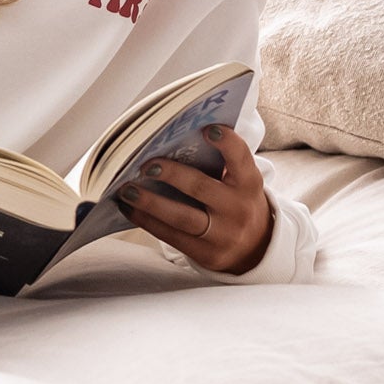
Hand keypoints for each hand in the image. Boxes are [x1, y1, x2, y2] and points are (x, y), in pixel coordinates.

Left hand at [121, 125, 272, 273]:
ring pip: (181, 218)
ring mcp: (222, 235)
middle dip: (172, 175)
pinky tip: (130, 208)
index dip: (227, 143)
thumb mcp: (240, 182)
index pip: (241, 158)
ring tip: (127, 189)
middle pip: (201, 188)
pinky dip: (147, 221)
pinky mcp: (206, 254)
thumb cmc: (236, 202)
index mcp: (249, 184)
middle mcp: (238, 209)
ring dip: (150, 202)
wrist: (256, 248)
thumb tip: (172, 141)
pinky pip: (171, 236)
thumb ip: (219, 163)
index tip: (208, 128)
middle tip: (146, 164)